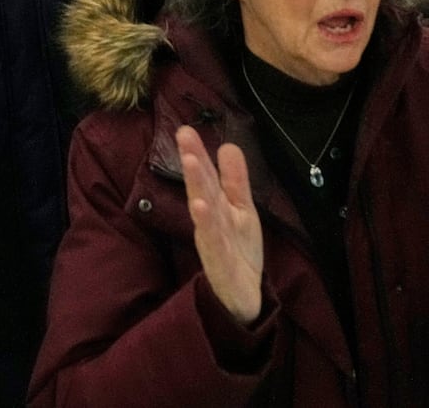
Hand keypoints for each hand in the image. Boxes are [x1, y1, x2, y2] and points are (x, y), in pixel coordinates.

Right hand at [177, 125, 262, 325]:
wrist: (243, 299)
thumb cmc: (237, 250)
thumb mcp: (241, 210)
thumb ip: (235, 180)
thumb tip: (228, 145)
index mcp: (216, 208)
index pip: (205, 177)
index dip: (197, 153)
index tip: (185, 129)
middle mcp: (211, 223)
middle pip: (201, 190)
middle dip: (194, 163)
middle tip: (185, 137)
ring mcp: (214, 245)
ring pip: (205, 213)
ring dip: (197, 188)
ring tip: (191, 162)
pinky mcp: (221, 267)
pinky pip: (215, 245)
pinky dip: (207, 227)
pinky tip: (200, 208)